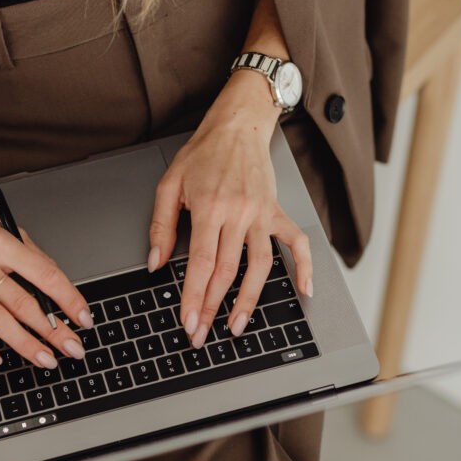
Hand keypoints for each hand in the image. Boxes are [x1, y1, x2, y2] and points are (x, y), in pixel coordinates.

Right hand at [0, 196, 92, 367]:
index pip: (44, 274)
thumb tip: (58, 287)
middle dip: (53, 330)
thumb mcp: (0, 229)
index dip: (68, 299)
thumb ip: (28, 254)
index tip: (84, 319)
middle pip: (23, 303)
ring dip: (24, 343)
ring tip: (46, 359)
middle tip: (72, 349)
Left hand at [148, 76, 313, 349]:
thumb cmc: (202, 152)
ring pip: (260, 266)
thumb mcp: (169, 184)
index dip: (194, 298)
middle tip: (202, 335)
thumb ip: (161, 226)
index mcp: (210, 208)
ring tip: (237, 327)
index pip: (201, 264)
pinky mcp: (277, 212)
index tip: (188, 322)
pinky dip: (304, 267)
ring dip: (249, 300)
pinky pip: (296, 243)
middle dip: (213, 309)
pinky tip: (304, 290)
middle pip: (227, 272)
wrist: (237, 124)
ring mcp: (262, 214)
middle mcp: (239, 214)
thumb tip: (156, 264)